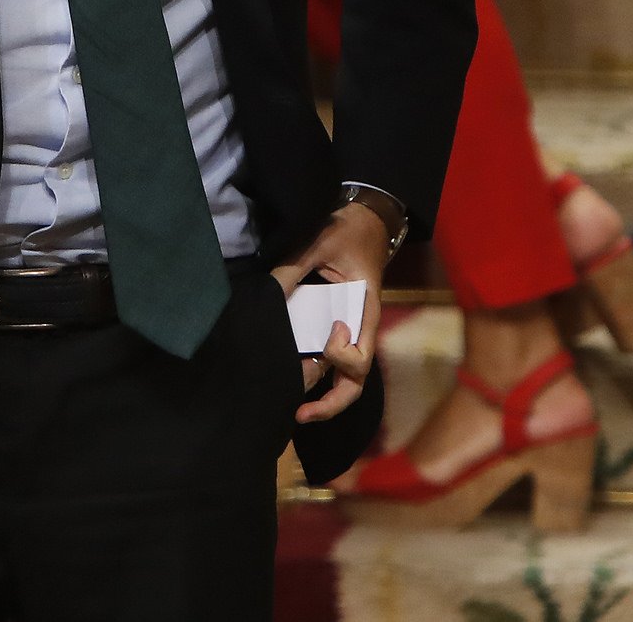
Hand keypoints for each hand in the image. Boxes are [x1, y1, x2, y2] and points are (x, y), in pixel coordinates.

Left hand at [270, 200, 388, 423]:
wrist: (365, 218)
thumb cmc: (349, 230)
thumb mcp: (320, 242)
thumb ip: (294, 266)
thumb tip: (267, 290)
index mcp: (363, 311)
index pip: (360, 357)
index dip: (342, 354)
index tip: (330, 330)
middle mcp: (357, 329)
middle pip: (355, 381)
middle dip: (331, 404)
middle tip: (299, 414)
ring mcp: (347, 331)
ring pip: (344, 378)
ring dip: (323, 397)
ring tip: (294, 410)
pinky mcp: (334, 326)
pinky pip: (329, 360)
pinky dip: (315, 375)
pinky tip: (291, 378)